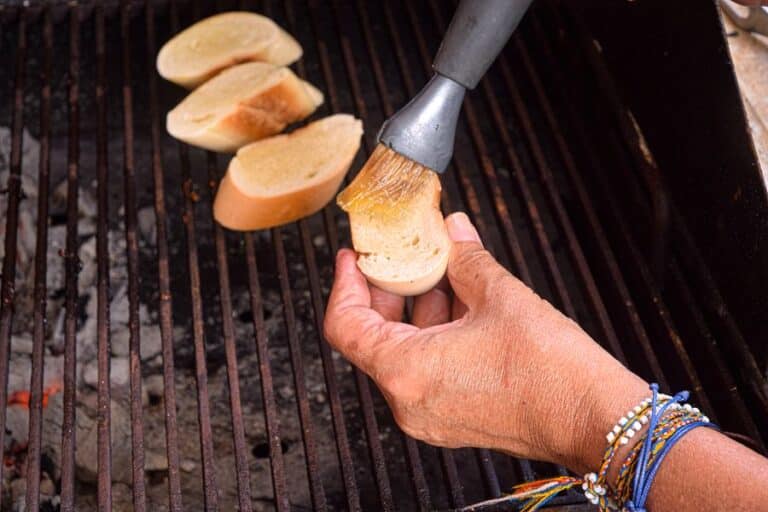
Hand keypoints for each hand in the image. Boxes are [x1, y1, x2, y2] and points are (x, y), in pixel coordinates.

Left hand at [324, 212, 648, 470]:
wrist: (595, 418)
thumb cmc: (552, 370)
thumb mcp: (500, 296)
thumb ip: (465, 257)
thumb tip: (452, 230)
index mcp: (406, 371)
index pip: (346, 324)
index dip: (344, 283)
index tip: (354, 257)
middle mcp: (409, 401)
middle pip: (372, 338)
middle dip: (387, 292)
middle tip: (402, 258)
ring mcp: (429, 415)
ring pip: (402, 353)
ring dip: (416, 311)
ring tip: (442, 275)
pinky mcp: (451, 419)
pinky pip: (424, 371)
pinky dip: (433, 336)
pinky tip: (461, 306)